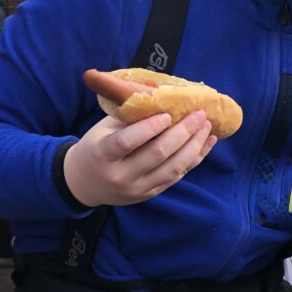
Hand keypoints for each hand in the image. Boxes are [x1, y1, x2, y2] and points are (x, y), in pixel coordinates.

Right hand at [63, 109, 215, 206]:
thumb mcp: (104, 129)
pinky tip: (207, 142)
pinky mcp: (150, 194)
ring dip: (194, 146)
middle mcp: (120, 176)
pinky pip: (177, 176)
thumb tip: (163, 98)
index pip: (127, 141)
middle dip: (182, 132)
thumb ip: (129, 118)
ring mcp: (137, 188)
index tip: (168, 114)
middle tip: (198, 115)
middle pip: (157, 154)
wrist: (84, 183)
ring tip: (207, 127)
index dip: (149, 127)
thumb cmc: (96, 146)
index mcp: (103, 155)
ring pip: (173, 168)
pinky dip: (195, 158)